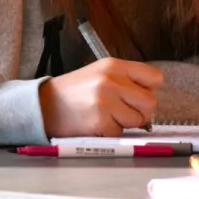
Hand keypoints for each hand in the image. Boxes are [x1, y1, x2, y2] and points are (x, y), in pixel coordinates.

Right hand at [39, 58, 162, 137]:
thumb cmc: (75, 91)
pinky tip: (96, 124)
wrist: (44, 105)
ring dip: (125, 123)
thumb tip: (151, 95)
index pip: (154, 77)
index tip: (137, 95)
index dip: (149, 89)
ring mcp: (106, 101)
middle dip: (140, 111)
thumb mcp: (100, 73)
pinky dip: (110, 132)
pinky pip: (120, 132)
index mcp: (114, 65)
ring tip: (107, 116)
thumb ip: (125, 79)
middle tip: (124, 112)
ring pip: (137, 120)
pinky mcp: (100, 121)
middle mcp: (112, 80)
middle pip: (150, 102)